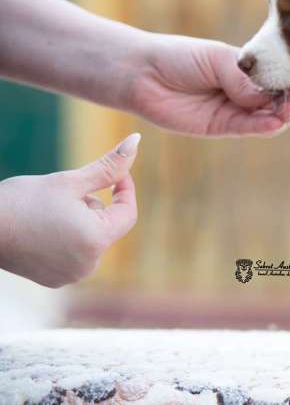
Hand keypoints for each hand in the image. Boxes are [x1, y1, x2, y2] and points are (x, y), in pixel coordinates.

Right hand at [0, 134, 140, 287]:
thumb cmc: (22, 201)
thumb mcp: (70, 181)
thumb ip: (109, 166)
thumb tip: (136, 140)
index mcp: (96, 241)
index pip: (128, 213)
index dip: (124, 189)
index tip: (114, 173)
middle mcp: (88, 265)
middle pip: (107, 225)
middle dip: (93, 204)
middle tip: (64, 195)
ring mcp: (70, 275)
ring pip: (90, 238)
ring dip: (80, 220)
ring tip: (48, 213)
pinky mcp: (54, 279)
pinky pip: (74, 252)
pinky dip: (67, 237)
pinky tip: (41, 228)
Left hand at [128, 34, 289, 136]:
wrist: (142, 73)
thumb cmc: (178, 56)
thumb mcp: (218, 59)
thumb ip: (243, 79)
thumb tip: (267, 99)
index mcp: (244, 71)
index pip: (276, 79)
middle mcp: (240, 92)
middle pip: (276, 101)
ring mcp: (231, 110)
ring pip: (265, 118)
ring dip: (284, 116)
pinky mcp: (218, 127)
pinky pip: (247, 128)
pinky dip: (264, 126)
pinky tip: (278, 122)